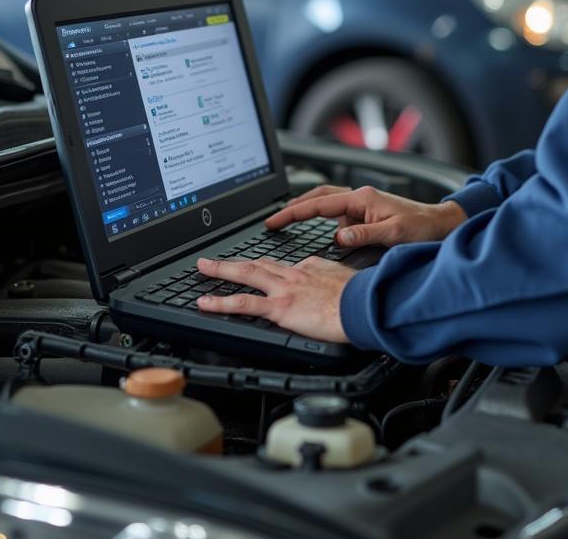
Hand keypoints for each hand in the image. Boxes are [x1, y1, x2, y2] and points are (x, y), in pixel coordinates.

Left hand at [195, 255, 354, 342]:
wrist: (365, 304)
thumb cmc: (362, 296)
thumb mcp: (348, 280)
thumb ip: (333, 280)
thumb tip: (333, 285)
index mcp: (310, 267)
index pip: (282, 266)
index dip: (266, 268)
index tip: (257, 269)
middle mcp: (294, 273)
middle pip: (257, 263)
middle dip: (233, 262)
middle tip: (211, 260)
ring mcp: (285, 289)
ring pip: (245, 275)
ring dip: (220, 272)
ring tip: (202, 270)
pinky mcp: (281, 307)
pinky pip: (244, 304)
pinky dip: (222, 303)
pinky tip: (206, 304)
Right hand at [264, 185, 466, 247]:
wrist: (441, 224)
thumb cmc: (422, 227)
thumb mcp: (393, 234)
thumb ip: (364, 235)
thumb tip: (338, 238)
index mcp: (362, 199)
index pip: (319, 204)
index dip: (294, 213)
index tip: (274, 221)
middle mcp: (360, 198)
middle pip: (318, 197)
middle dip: (294, 208)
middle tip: (273, 221)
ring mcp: (363, 204)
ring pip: (328, 206)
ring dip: (310, 214)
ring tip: (290, 227)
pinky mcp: (367, 213)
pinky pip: (340, 216)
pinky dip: (327, 223)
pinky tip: (327, 237)